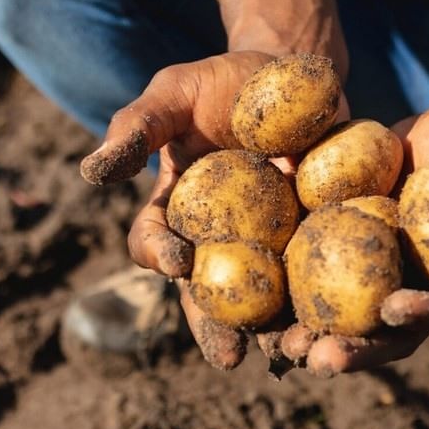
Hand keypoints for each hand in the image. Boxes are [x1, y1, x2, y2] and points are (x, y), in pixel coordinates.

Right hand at [80, 52, 347, 370]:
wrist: (294, 71)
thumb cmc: (225, 81)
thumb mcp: (176, 92)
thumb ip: (138, 125)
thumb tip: (90, 172)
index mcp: (177, 211)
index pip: (155, 243)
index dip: (160, 255)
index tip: (178, 260)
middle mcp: (218, 238)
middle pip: (210, 294)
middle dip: (217, 328)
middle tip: (229, 356)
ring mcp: (268, 243)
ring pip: (264, 301)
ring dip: (272, 333)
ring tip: (287, 357)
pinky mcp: (316, 237)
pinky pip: (317, 278)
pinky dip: (324, 305)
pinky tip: (338, 327)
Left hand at [287, 100, 428, 375]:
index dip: (424, 316)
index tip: (393, 310)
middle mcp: (425, 296)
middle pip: (392, 336)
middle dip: (356, 351)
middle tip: (321, 358)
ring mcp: (384, 284)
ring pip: (350, 323)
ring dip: (316, 340)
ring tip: (281, 347)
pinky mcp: (348, 263)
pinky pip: (319, 286)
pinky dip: (291, 301)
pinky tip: (257, 306)